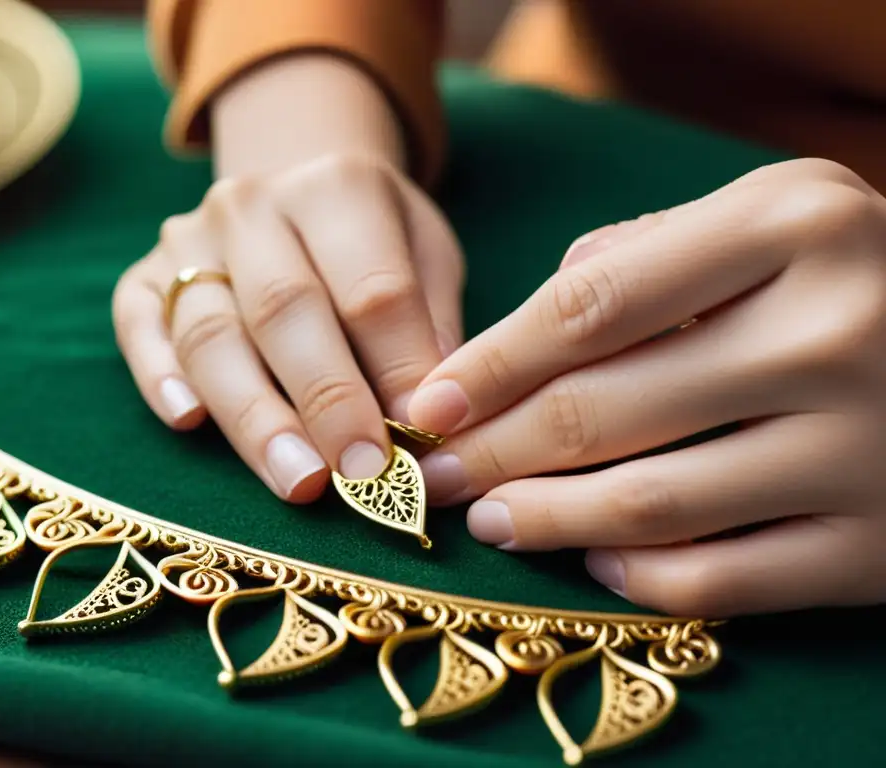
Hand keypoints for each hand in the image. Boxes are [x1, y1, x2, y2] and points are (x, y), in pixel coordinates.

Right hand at [113, 153, 463, 502]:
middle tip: (360, 472)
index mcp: (338, 188)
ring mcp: (189, 238)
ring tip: (297, 480)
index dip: (398, 368)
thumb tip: (432, 411)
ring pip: (211, 332)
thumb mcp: (427, 258)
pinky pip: (139, 326)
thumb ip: (431, 325)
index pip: (372, 288)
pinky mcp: (144, 276)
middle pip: (284, 309)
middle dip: (325, 400)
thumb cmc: (373, 242)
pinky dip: (159, 376)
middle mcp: (253, 205)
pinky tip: (188, 422)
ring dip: (254, 416)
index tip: (421, 435)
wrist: (295, 196)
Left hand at [407, 158, 885, 616]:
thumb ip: (644, 253)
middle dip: (494, 452)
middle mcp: (832, 333)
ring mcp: (863, 446)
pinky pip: (725, 581)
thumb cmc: (854, 276)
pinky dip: (641, 577)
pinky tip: (593, 560)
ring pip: (651, 506)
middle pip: (603, 410)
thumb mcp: (769, 217)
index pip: (590, 305)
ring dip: (545, 522)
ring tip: (488, 520)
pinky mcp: (880, 543)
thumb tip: (523, 332)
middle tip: (434, 475)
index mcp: (792, 228)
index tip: (432, 402)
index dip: (493, 363)